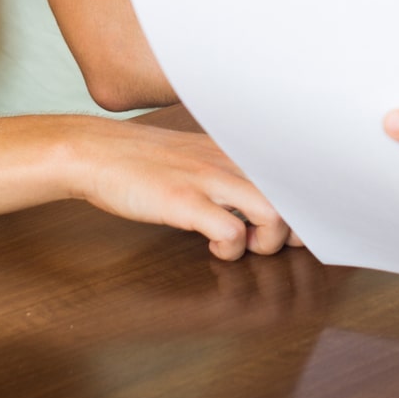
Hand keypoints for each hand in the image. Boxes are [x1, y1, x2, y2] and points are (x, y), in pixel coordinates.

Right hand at [73, 123, 292, 260]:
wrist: (93, 151)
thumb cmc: (140, 161)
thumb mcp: (194, 157)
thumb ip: (227, 171)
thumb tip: (258, 199)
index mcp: (233, 149)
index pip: (290, 170)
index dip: (305, 202)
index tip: (300, 224)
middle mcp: (228, 159)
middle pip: (292, 192)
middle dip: (294, 227)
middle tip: (272, 241)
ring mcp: (207, 179)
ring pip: (272, 211)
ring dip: (268, 240)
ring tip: (246, 245)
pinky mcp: (183, 200)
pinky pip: (230, 230)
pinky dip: (231, 248)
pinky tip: (215, 247)